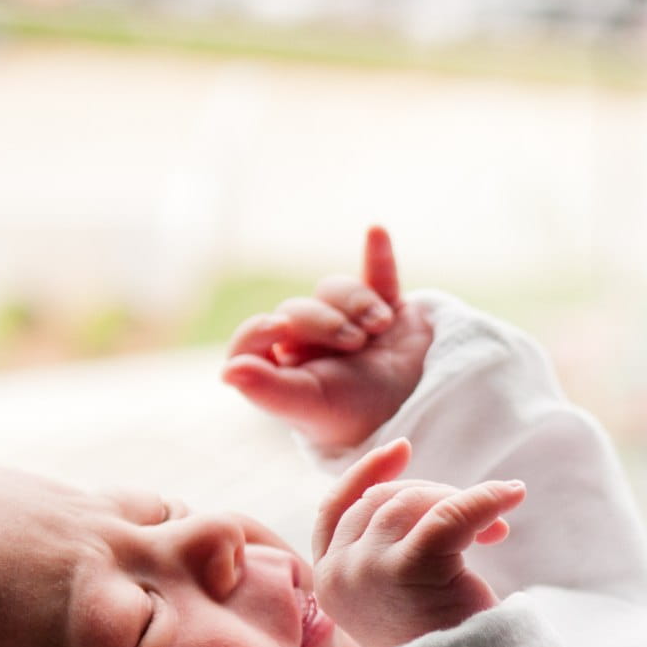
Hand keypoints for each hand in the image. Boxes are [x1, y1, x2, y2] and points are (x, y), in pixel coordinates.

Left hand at [222, 226, 433, 452]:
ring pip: (334, 290)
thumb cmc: (356, 413)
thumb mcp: (310, 405)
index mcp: (284, 370)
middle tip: (354, 344)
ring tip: (380, 327)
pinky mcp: (385, 308)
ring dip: (358, 303)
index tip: (277, 328)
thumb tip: (226, 371)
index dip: (257, 330)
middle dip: (326, 322)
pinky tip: (376, 232)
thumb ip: (267, 390)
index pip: (251, 340)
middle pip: (298, 310)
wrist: (419, 408)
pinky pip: (377, 274)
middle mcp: (309, 343)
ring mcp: (347, 323)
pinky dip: (378, 256)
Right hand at [311, 437, 524, 646]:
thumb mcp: (398, 599)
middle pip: (382, 500)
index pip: (335, 509)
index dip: (367, 474)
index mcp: (329, 584)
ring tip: (497, 533)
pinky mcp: (408, 570)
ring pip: (415, 503)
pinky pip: (450, 513)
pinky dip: (485, 499)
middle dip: (436, 498)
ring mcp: (367, 571)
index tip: (403, 449)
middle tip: (484, 524)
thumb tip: (416, 493)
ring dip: (464, 505)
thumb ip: (388, 554)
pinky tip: (512, 495)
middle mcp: (338, 575)